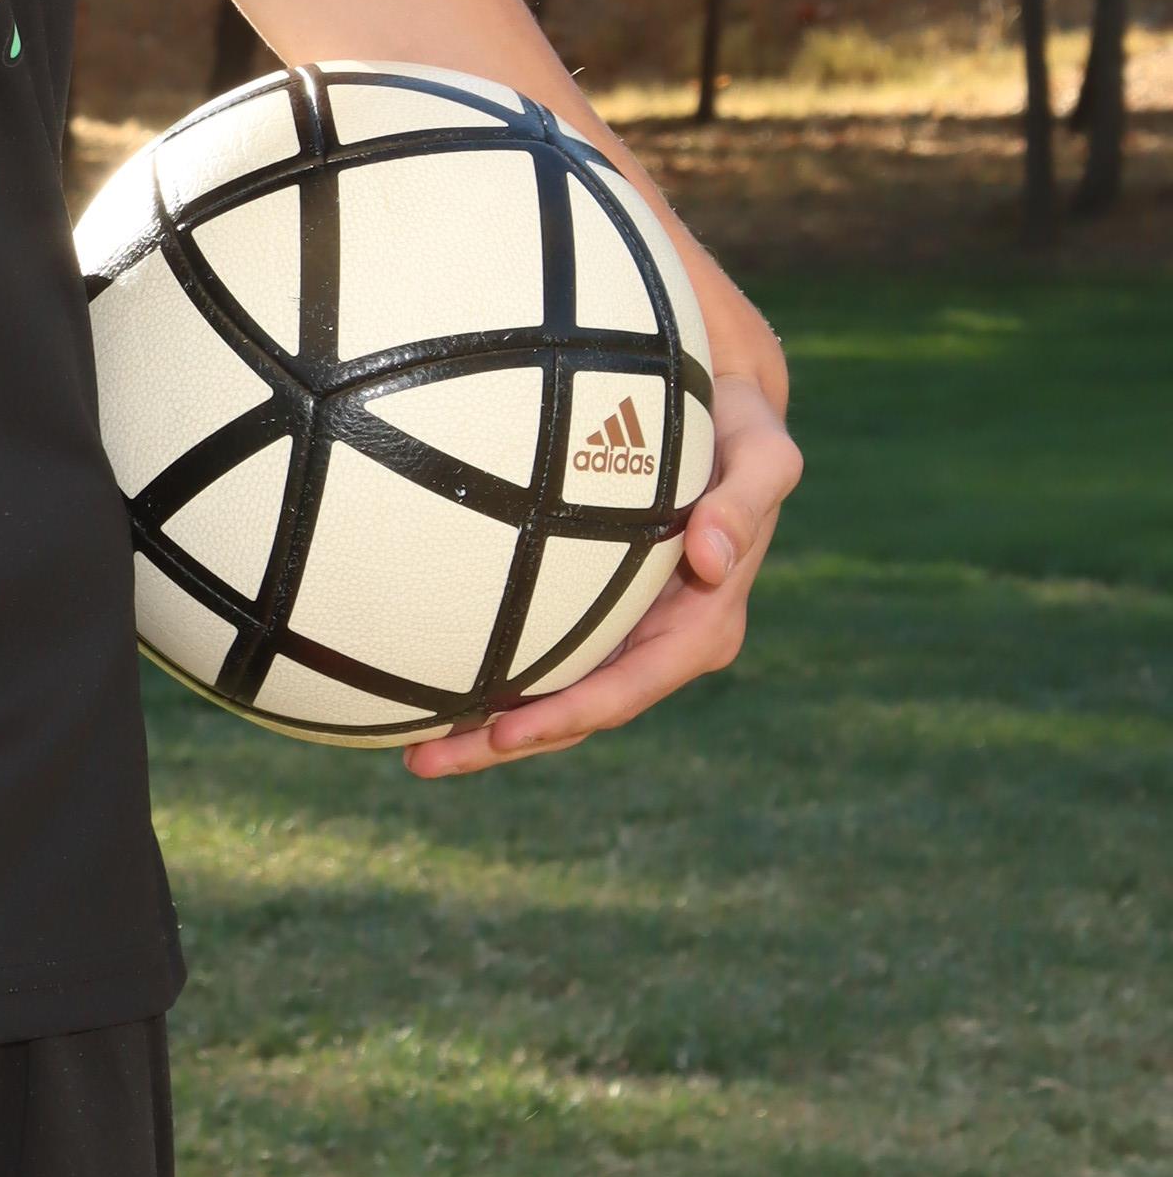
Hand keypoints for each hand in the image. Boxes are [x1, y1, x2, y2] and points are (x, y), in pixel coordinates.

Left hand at [406, 366, 801, 778]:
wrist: (730, 411)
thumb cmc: (744, 429)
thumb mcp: (765, 457)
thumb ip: (744, 504)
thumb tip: (713, 558)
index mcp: (704, 627)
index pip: (626, 690)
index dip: (566, 716)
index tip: (505, 734)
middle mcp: (662, 643)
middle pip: (577, 712)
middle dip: (503, 745)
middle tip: (422, 764)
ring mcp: (629, 632)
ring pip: (553, 696)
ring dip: (486, 729)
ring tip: (411, 752)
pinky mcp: (601, 610)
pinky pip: (545, 655)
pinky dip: (495, 679)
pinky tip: (431, 685)